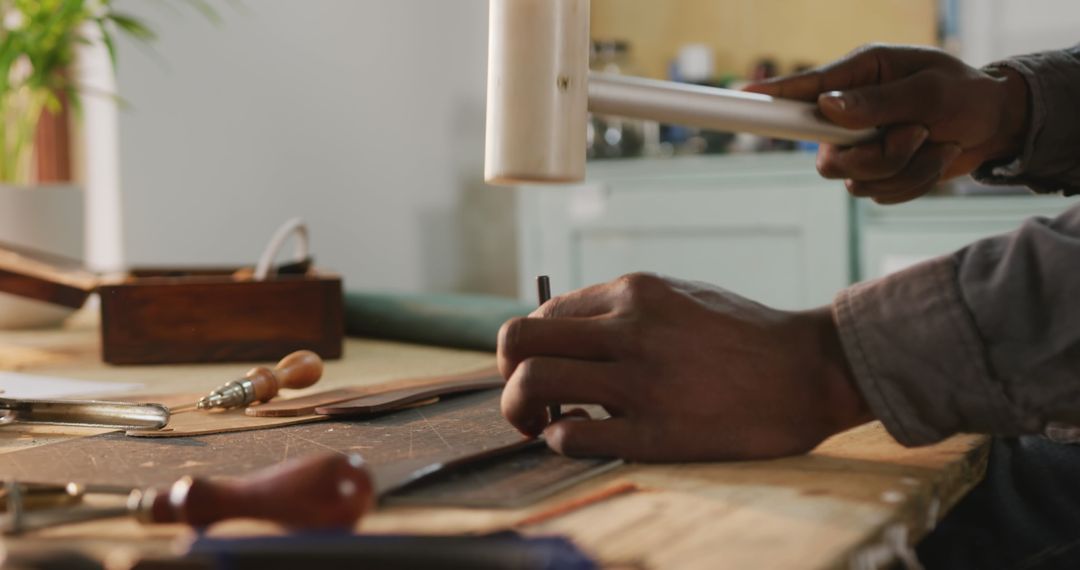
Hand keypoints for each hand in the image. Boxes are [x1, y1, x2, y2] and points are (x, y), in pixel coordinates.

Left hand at [497, 273, 872, 461]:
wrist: (811, 371)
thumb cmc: (744, 336)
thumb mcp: (679, 296)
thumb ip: (624, 309)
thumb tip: (567, 331)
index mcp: (632, 292)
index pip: (542, 313)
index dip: (529, 347)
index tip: (542, 368)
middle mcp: (628, 329)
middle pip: (517, 341)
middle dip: (506, 372)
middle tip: (525, 397)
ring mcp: (641, 381)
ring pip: (533, 386)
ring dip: (520, 411)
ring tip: (539, 425)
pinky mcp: (656, 433)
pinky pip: (574, 438)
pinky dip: (560, 442)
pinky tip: (579, 440)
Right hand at [745, 44, 1029, 203]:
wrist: (995, 125)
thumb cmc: (965, 94)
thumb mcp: (929, 91)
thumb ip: (876, 102)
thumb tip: (827, 109)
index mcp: (859, 74)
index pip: (805, 88)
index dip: (771, 96)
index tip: (740, 95)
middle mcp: (850, 110)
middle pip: (827, 155)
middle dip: (875, 156)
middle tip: (916, 134)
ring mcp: (860, 144)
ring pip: (854, 180)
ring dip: (903, 169)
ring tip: (935, 142)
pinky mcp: (876, 171)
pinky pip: (878, 194)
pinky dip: (913, 183)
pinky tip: (934, 158)